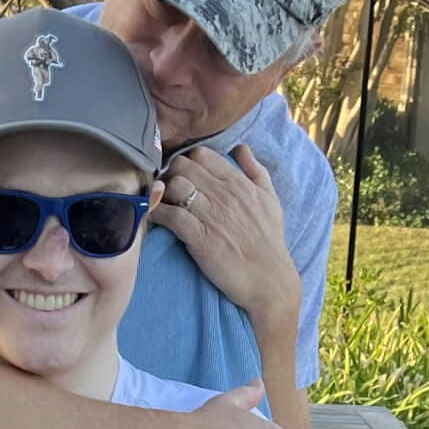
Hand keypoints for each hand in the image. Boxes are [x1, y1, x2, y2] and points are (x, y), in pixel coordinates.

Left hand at [153, 144, 300, 324]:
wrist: (269, 280)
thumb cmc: (270, 242)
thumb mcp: (271, 200)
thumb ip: (256, 171)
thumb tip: (241, 148)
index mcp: (239, 183)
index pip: (202, 155)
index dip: (187, 162)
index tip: (184, 176)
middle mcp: (224, 194)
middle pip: (183, 166)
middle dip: (171, 175)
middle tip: (169, 191)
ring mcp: (211, 215)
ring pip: (174, 186)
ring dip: (163, 193)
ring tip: (163, 204)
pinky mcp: (199, 237)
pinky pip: (170, 215)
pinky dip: (158, 213)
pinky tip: (157, 218)